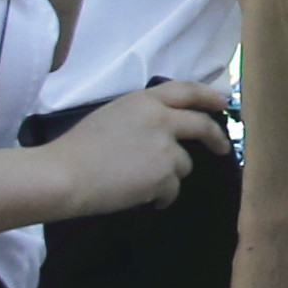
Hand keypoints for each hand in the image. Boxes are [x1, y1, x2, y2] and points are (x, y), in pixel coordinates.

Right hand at [53, 76, 225, 217]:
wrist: (65, 175)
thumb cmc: (79, 148)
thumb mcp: (113, 115)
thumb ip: (143, 115)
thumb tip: (167, 127)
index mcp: (144, 100)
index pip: (186, 90)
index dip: (208, 96)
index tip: (223, 103)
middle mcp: (160, 119)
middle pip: (202, 125)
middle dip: (216, 138)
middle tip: (222, 148)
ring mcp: (165, 148)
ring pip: (184, 164)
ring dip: (169, 174)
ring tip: (139, 180)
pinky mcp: (164, 176)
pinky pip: (172, 189)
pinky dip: (160, 196)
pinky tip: (139, 197)